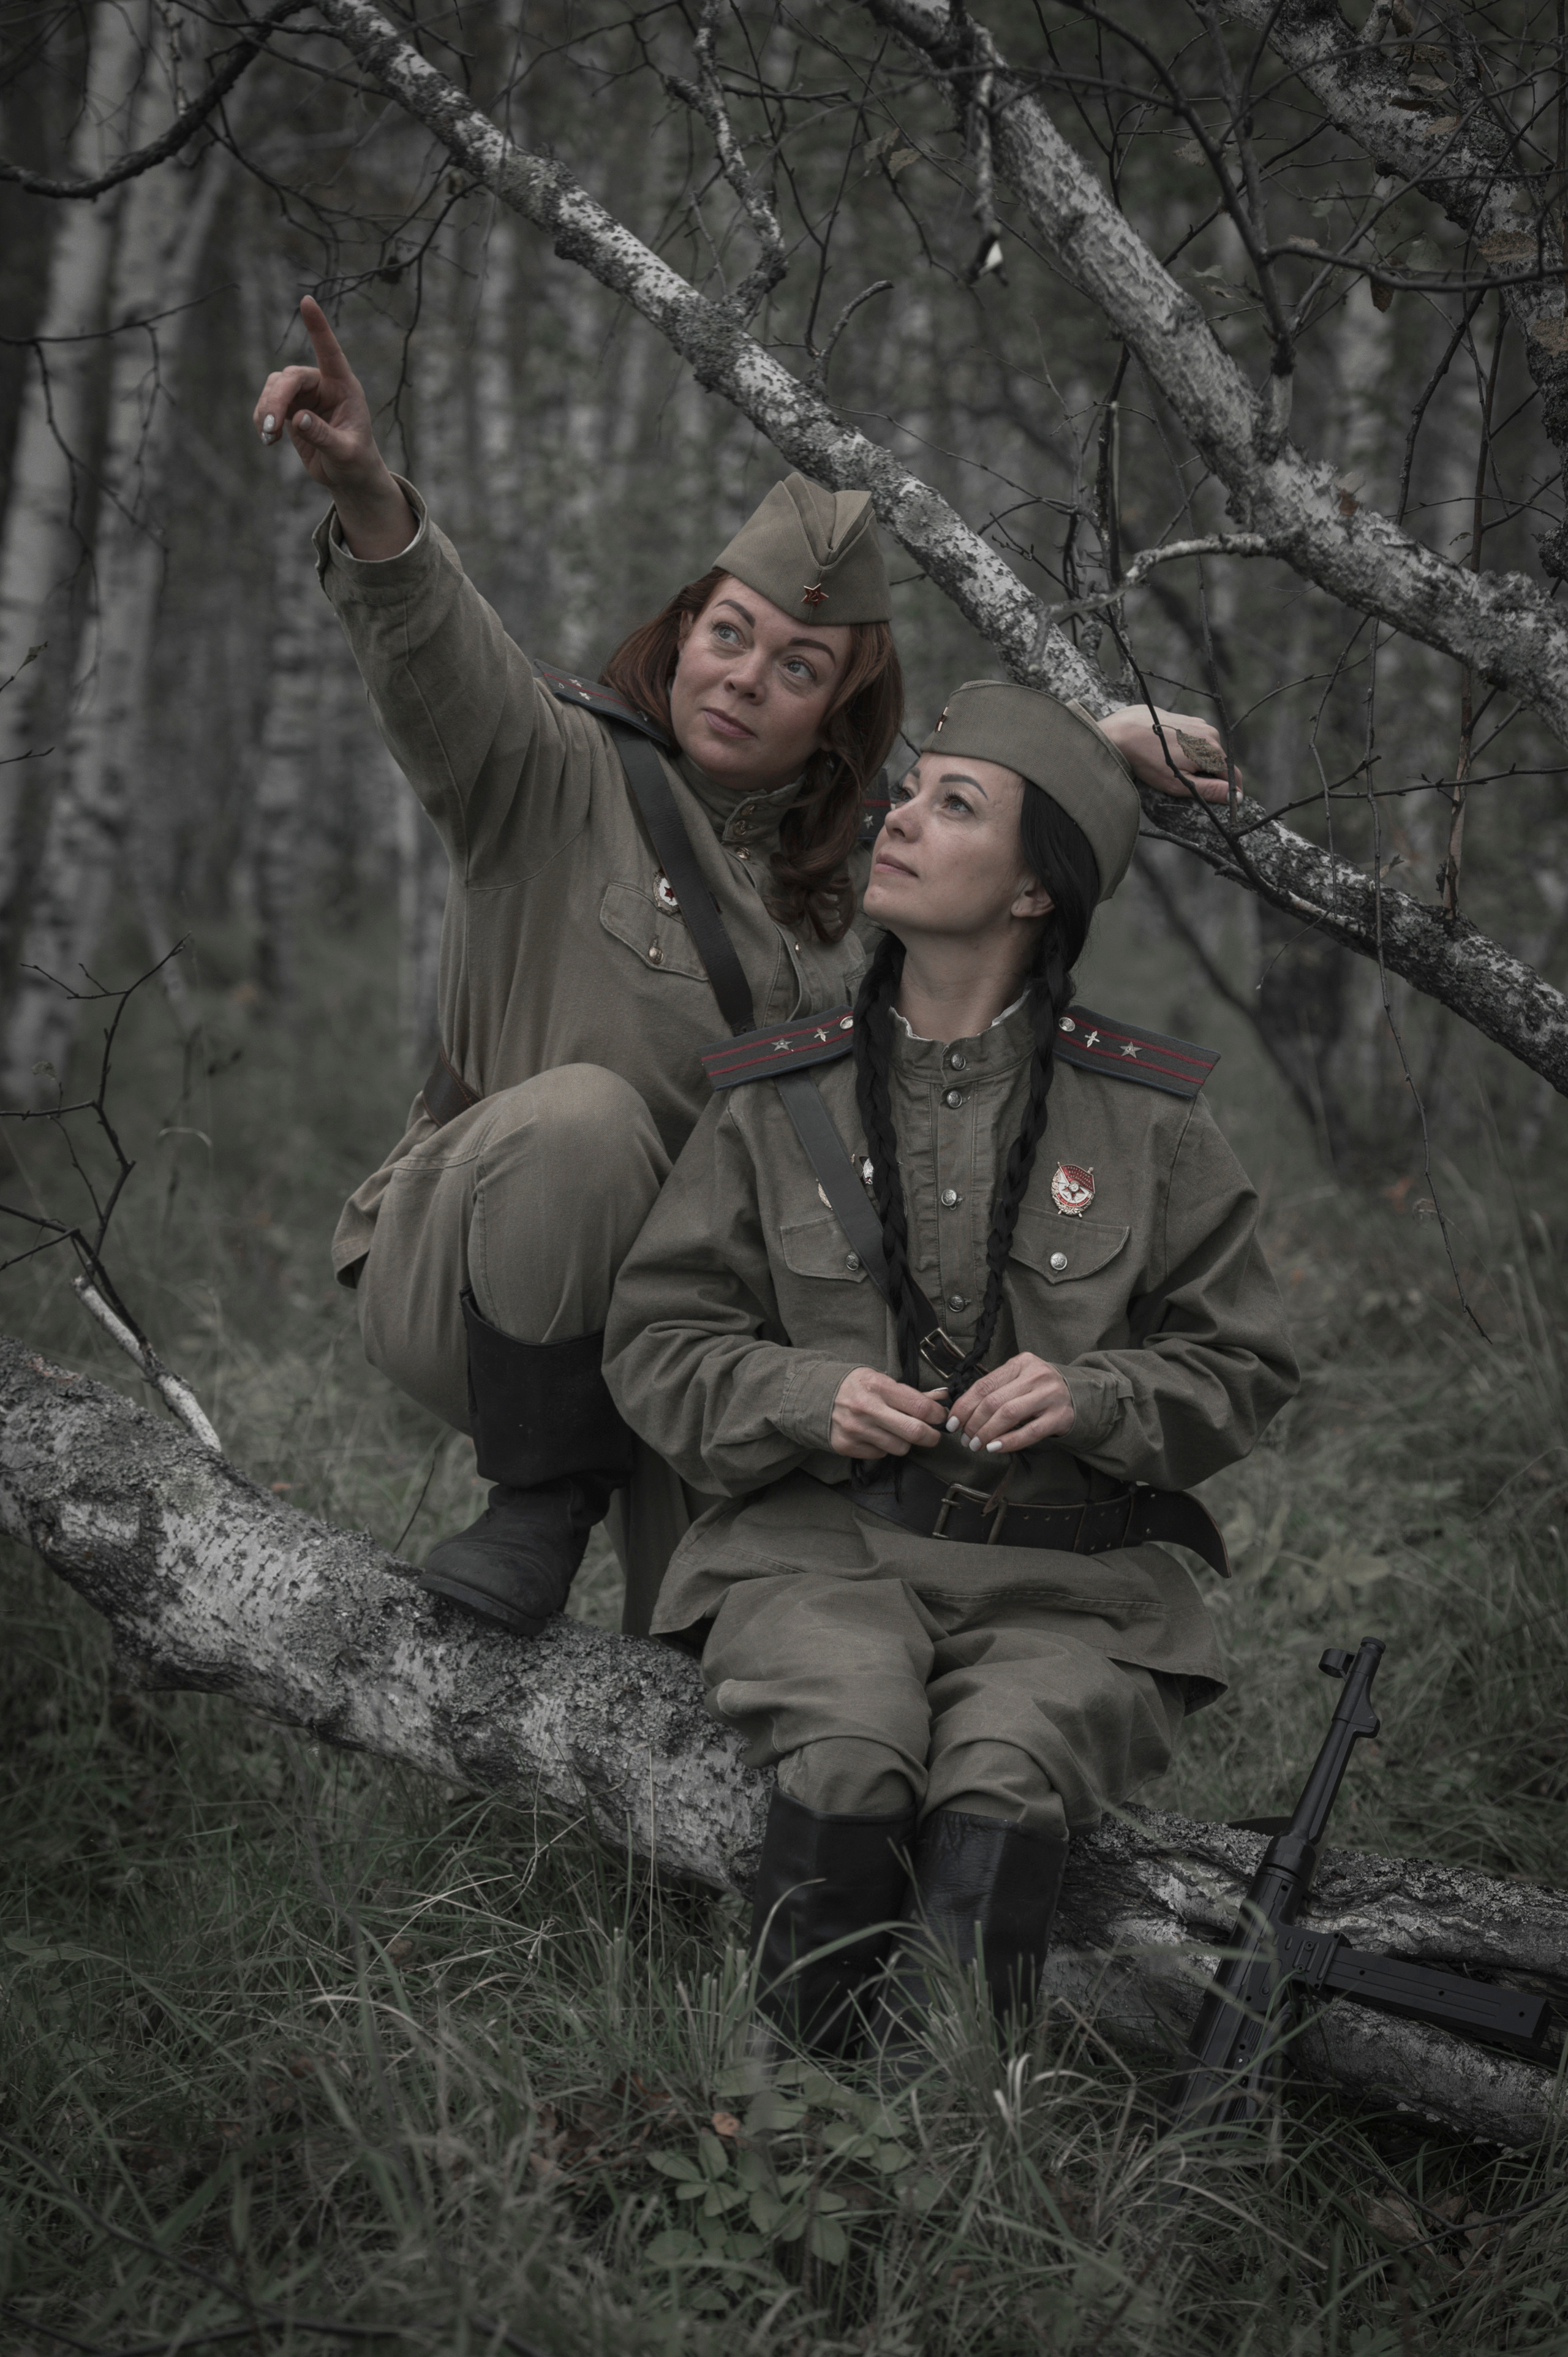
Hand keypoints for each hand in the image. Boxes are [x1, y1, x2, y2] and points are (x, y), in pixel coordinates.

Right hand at [251, 296, 414, 557]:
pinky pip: (268, 404)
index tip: (307, 301)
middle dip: (276, 400)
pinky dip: (263, 418)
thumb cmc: (356, 462)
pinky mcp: (291, 408)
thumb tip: (298, 418)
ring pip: (275, 388)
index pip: (330, 351)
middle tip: (270, 428)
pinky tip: (268, 439)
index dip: (318, 327)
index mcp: (344, 387)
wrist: (349, 477)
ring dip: (266, 410)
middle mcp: (323, 385)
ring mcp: (305, 395)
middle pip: (290, 377)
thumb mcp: (345, 452)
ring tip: (269, 438)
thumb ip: (323, 436)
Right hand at [829, 1368, 945, 1459]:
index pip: (920, 1406)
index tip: (939, 1416)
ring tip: (897, 1432)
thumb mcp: (880, 1380)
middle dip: (931, 1436)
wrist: (813, 1396)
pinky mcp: (848, 1446)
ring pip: (900, 1448)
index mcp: (878, 1387)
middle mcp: (867, 1409)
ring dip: (905, 1442)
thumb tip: (941, 1398)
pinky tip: (876, 1435)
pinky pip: (880, 1454)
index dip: (937, 1414)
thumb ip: (910, 1393)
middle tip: (933, 1434)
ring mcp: (857, 1430)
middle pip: (914, 1432)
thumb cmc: (854, 1386)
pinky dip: (883, 1447)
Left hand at [944, 1353, 1074, 1454]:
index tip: (952, 1421)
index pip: (984, 1384)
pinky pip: (1029, 1432)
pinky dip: (1008, 1441)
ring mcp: (1050, 1395)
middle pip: (994, 1401)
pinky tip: (994, 1448)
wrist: (1080, 1395)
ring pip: (1009, 1414)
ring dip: (987, 1432)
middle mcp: (1036, 1376)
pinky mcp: (1060, 1416)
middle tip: (965, 1438)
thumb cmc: (1040, 1389)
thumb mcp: (1020, 1379)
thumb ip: (996, 1389)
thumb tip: (961, 1411)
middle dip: (973, 1423)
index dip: (964, 1405)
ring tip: (976, 1444)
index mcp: (1021, 1363)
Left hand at [1099, 704, 1238, 804]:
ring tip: (1174, 767)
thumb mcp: (1180, 783)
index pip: (1233, 775)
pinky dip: (1189, 750)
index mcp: (1212, 751)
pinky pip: (1197, 740)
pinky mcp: (1188, 720)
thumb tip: (1237, 797)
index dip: (1231, 791)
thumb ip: (1210, 790)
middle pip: (1220, 762)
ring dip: (1198, 762)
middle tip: (1186, 785)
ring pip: (1208, 751)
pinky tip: (1170, 753)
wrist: (1125, 732)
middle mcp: (1211, 734)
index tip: (1226, 803)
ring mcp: (1200, 724)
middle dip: (1210, 776)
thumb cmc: (1149, 761)